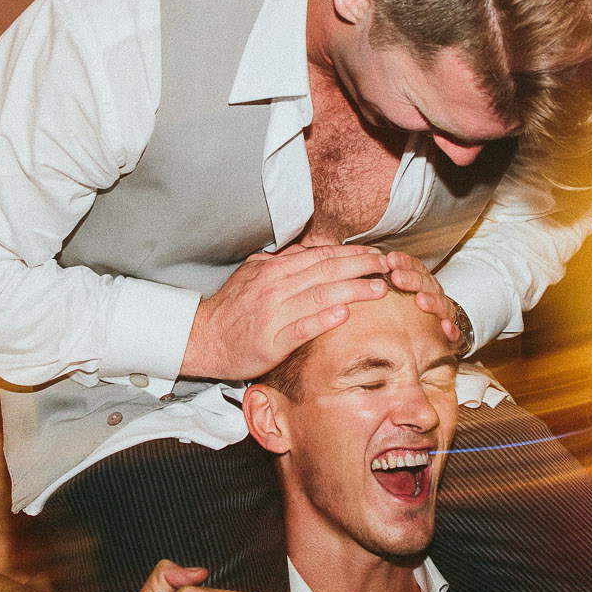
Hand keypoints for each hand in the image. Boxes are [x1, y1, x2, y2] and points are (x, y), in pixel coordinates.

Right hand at [181, 244, 390, 381]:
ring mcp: (274, 313)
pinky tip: (344, 314)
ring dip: (352, 290)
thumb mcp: (253, 273)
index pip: (320, 256)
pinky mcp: (272, 341)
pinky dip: (324, 319)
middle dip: (361, 266)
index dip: (351, 254)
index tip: (375, 254)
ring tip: (379, 288)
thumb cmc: (233, 307)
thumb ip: (281, 261)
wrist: (203, 336)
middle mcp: (276, 286)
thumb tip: (310, 251)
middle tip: (388, 266)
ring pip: (319, 296)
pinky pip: (302, 328)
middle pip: (326, 271)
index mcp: (274, 269)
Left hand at [379, 251, 468, 352]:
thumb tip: (356, 278)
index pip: (415, 268)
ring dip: (431, 301)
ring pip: (441, 304)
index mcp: (421, 283)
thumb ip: (382, 287)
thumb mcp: (396, 297)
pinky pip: (456, 332)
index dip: (404, 262)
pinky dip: (452, 329)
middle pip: (426, 283)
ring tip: (420, 300)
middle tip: (397, 278)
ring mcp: (444, 313)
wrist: (441, 333)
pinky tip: (445, 327)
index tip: (390, 259)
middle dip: (412, 279)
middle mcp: (434, 295)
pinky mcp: (453, 334)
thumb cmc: (411, 312)